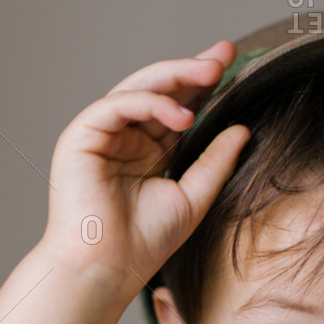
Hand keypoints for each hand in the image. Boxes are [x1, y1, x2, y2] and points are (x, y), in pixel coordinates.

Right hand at [41, 39, 250, 293]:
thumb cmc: (142, 243)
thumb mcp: (193, 197)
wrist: (106, 268)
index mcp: (145, 150)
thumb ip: (215, 163)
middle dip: (191, 70)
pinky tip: (182, 115)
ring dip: (175, 77)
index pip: (177, 107)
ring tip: (210, 72)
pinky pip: (117, 105)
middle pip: (159, 90)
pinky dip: (150, 103)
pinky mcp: (80, 136)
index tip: (234, 66)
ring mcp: (100, 134)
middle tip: (225, 55)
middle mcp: (122, 137)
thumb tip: (243, 130)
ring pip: (138, 89)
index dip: (202, 86)